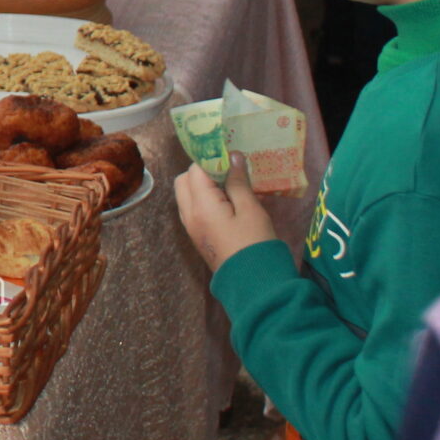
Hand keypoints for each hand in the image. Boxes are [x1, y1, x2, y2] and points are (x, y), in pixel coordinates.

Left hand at [175, 153, 279, 272]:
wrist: (253, 283)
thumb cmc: (255, 243)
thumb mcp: (251, 209)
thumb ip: (238, 182)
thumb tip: (233, 156)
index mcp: (200, 205)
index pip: (195, 170)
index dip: (211, 160)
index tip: (230, 158)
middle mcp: (188, 214)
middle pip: (183, 181)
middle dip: (202, 172)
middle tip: (228, 174)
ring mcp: (190, 227)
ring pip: (185, 195)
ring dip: (201, 186)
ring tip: (229, 188)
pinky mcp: (197, 236)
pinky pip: (191, 209)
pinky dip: (202, 200)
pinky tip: (226, 203)